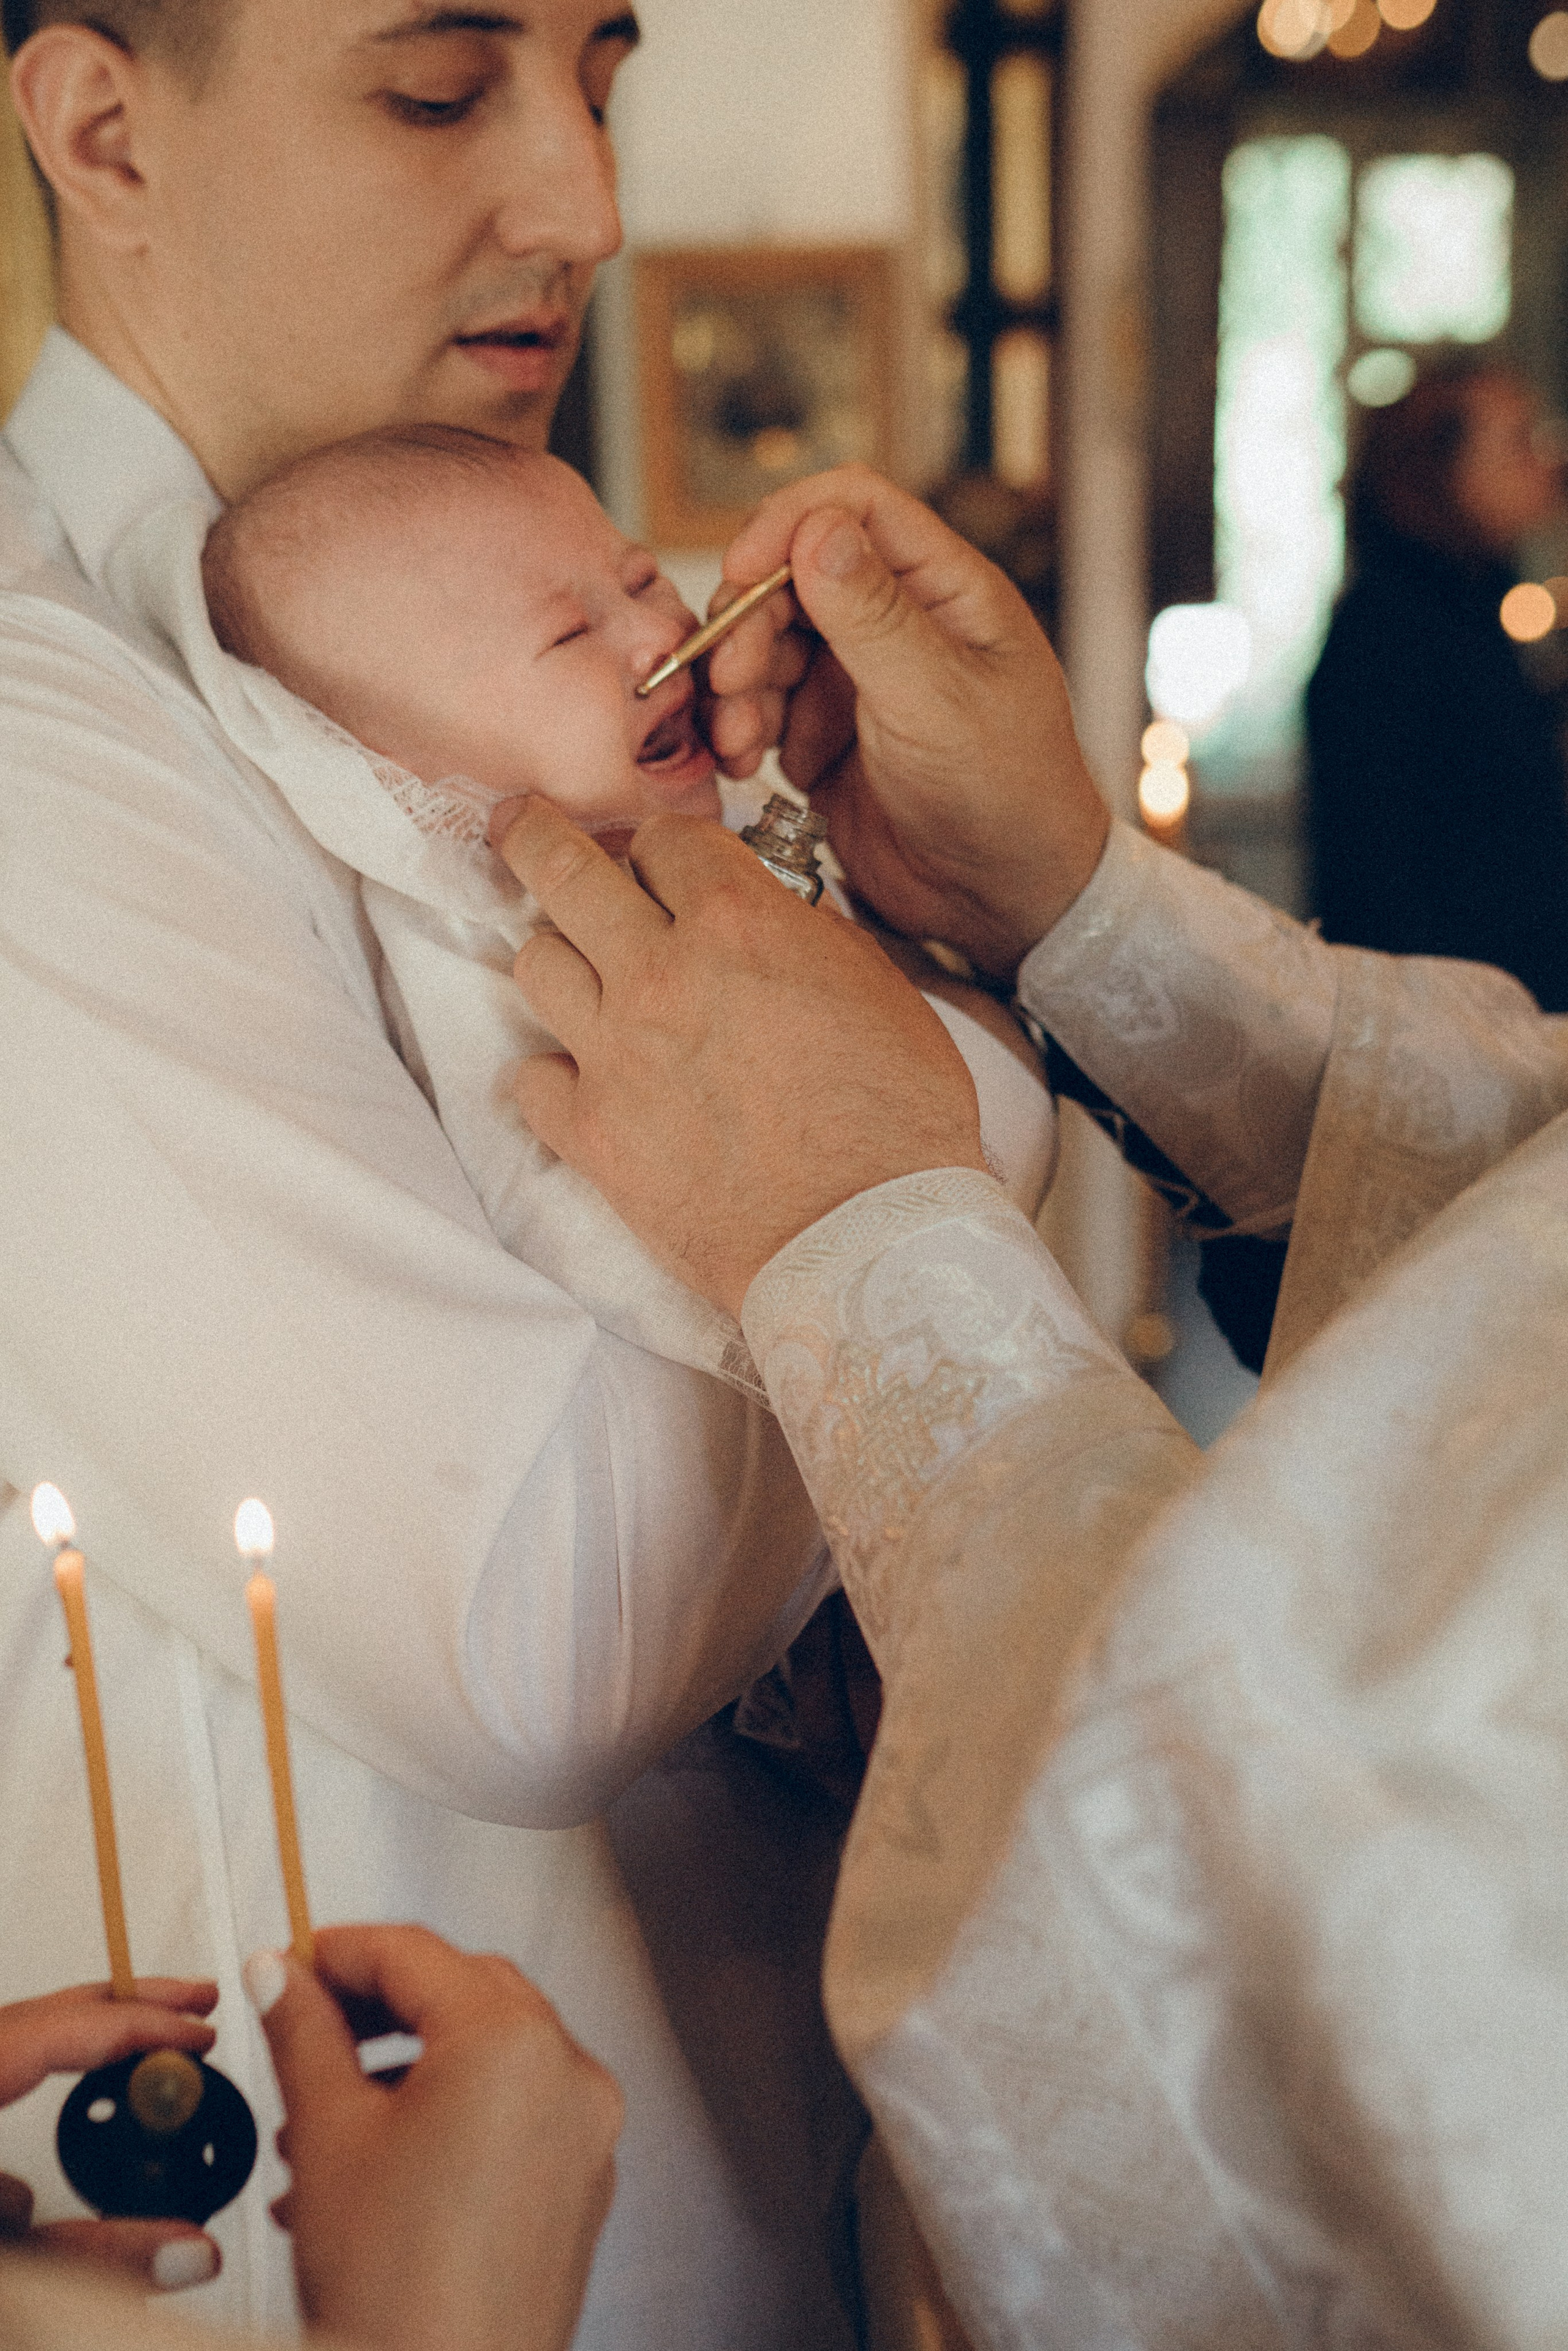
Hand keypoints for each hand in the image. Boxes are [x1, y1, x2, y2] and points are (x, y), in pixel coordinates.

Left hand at [0, 1978, 220, 2292]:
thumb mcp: (7, 2272)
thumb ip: (92, 2260)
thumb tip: (191, 2249)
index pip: (56, 2028)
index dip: (137, 2024)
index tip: (199, 2034)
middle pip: (36, 2017)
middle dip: (124, 2007)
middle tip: (197, 2004)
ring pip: (14, 2046)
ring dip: (84, 2048)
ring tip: (155, 2049)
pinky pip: (0, 2082)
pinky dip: (37, 2080)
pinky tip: (74, 2128)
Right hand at [248, 1925, 621, 2350]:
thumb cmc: (393, 2291)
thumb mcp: (327, 2137)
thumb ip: (305, 2034)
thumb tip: (284, 1975)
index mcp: (511, 2042)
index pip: (414, 1953)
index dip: (340, 1952)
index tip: (291, 1965)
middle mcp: (568, 2075)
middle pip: (464, 1991)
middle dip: (381, 2006)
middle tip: (311, 2023)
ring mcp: (585, 2135)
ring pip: (491, 2055)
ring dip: (410, 2065)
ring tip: (326, 2117)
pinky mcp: (581, 2188)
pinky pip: (516, 2115)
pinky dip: (452, 2115)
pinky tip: (378, 2165)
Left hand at [496, 798, 986, 1316]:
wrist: (865, 1236)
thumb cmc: (897, 1117)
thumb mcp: (878, 989)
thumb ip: (808, 936)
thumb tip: (773, 918)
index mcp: (739, 923)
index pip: (663, 839)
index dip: (663, 846)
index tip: (657, 858)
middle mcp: (661, 973)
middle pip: (563, 871)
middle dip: (537, 836)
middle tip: (519, 825)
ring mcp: (616, 1053)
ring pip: (535, 963)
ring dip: (557, 957)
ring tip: (577, 970)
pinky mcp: (592, 1133)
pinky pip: (531, 1079)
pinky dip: (551, 1074)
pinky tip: (579, 1078)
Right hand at [701, 465, 1110, 980]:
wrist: (1004, 903)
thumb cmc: (1006, 796)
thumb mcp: (939, 700)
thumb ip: (874, 616)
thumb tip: (817, 528)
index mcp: (943, 590)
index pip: (852, 508)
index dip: (787, 524)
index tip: (742, 571)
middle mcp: (895, 622)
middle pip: (790, 576)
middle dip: (747, 621)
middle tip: (728, 678)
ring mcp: (857, 680)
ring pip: (766, 645)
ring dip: (736, 683)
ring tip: (736, 738)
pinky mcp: (826, 736)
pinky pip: (761, 709)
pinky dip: (740, 728)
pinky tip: (742, 761)